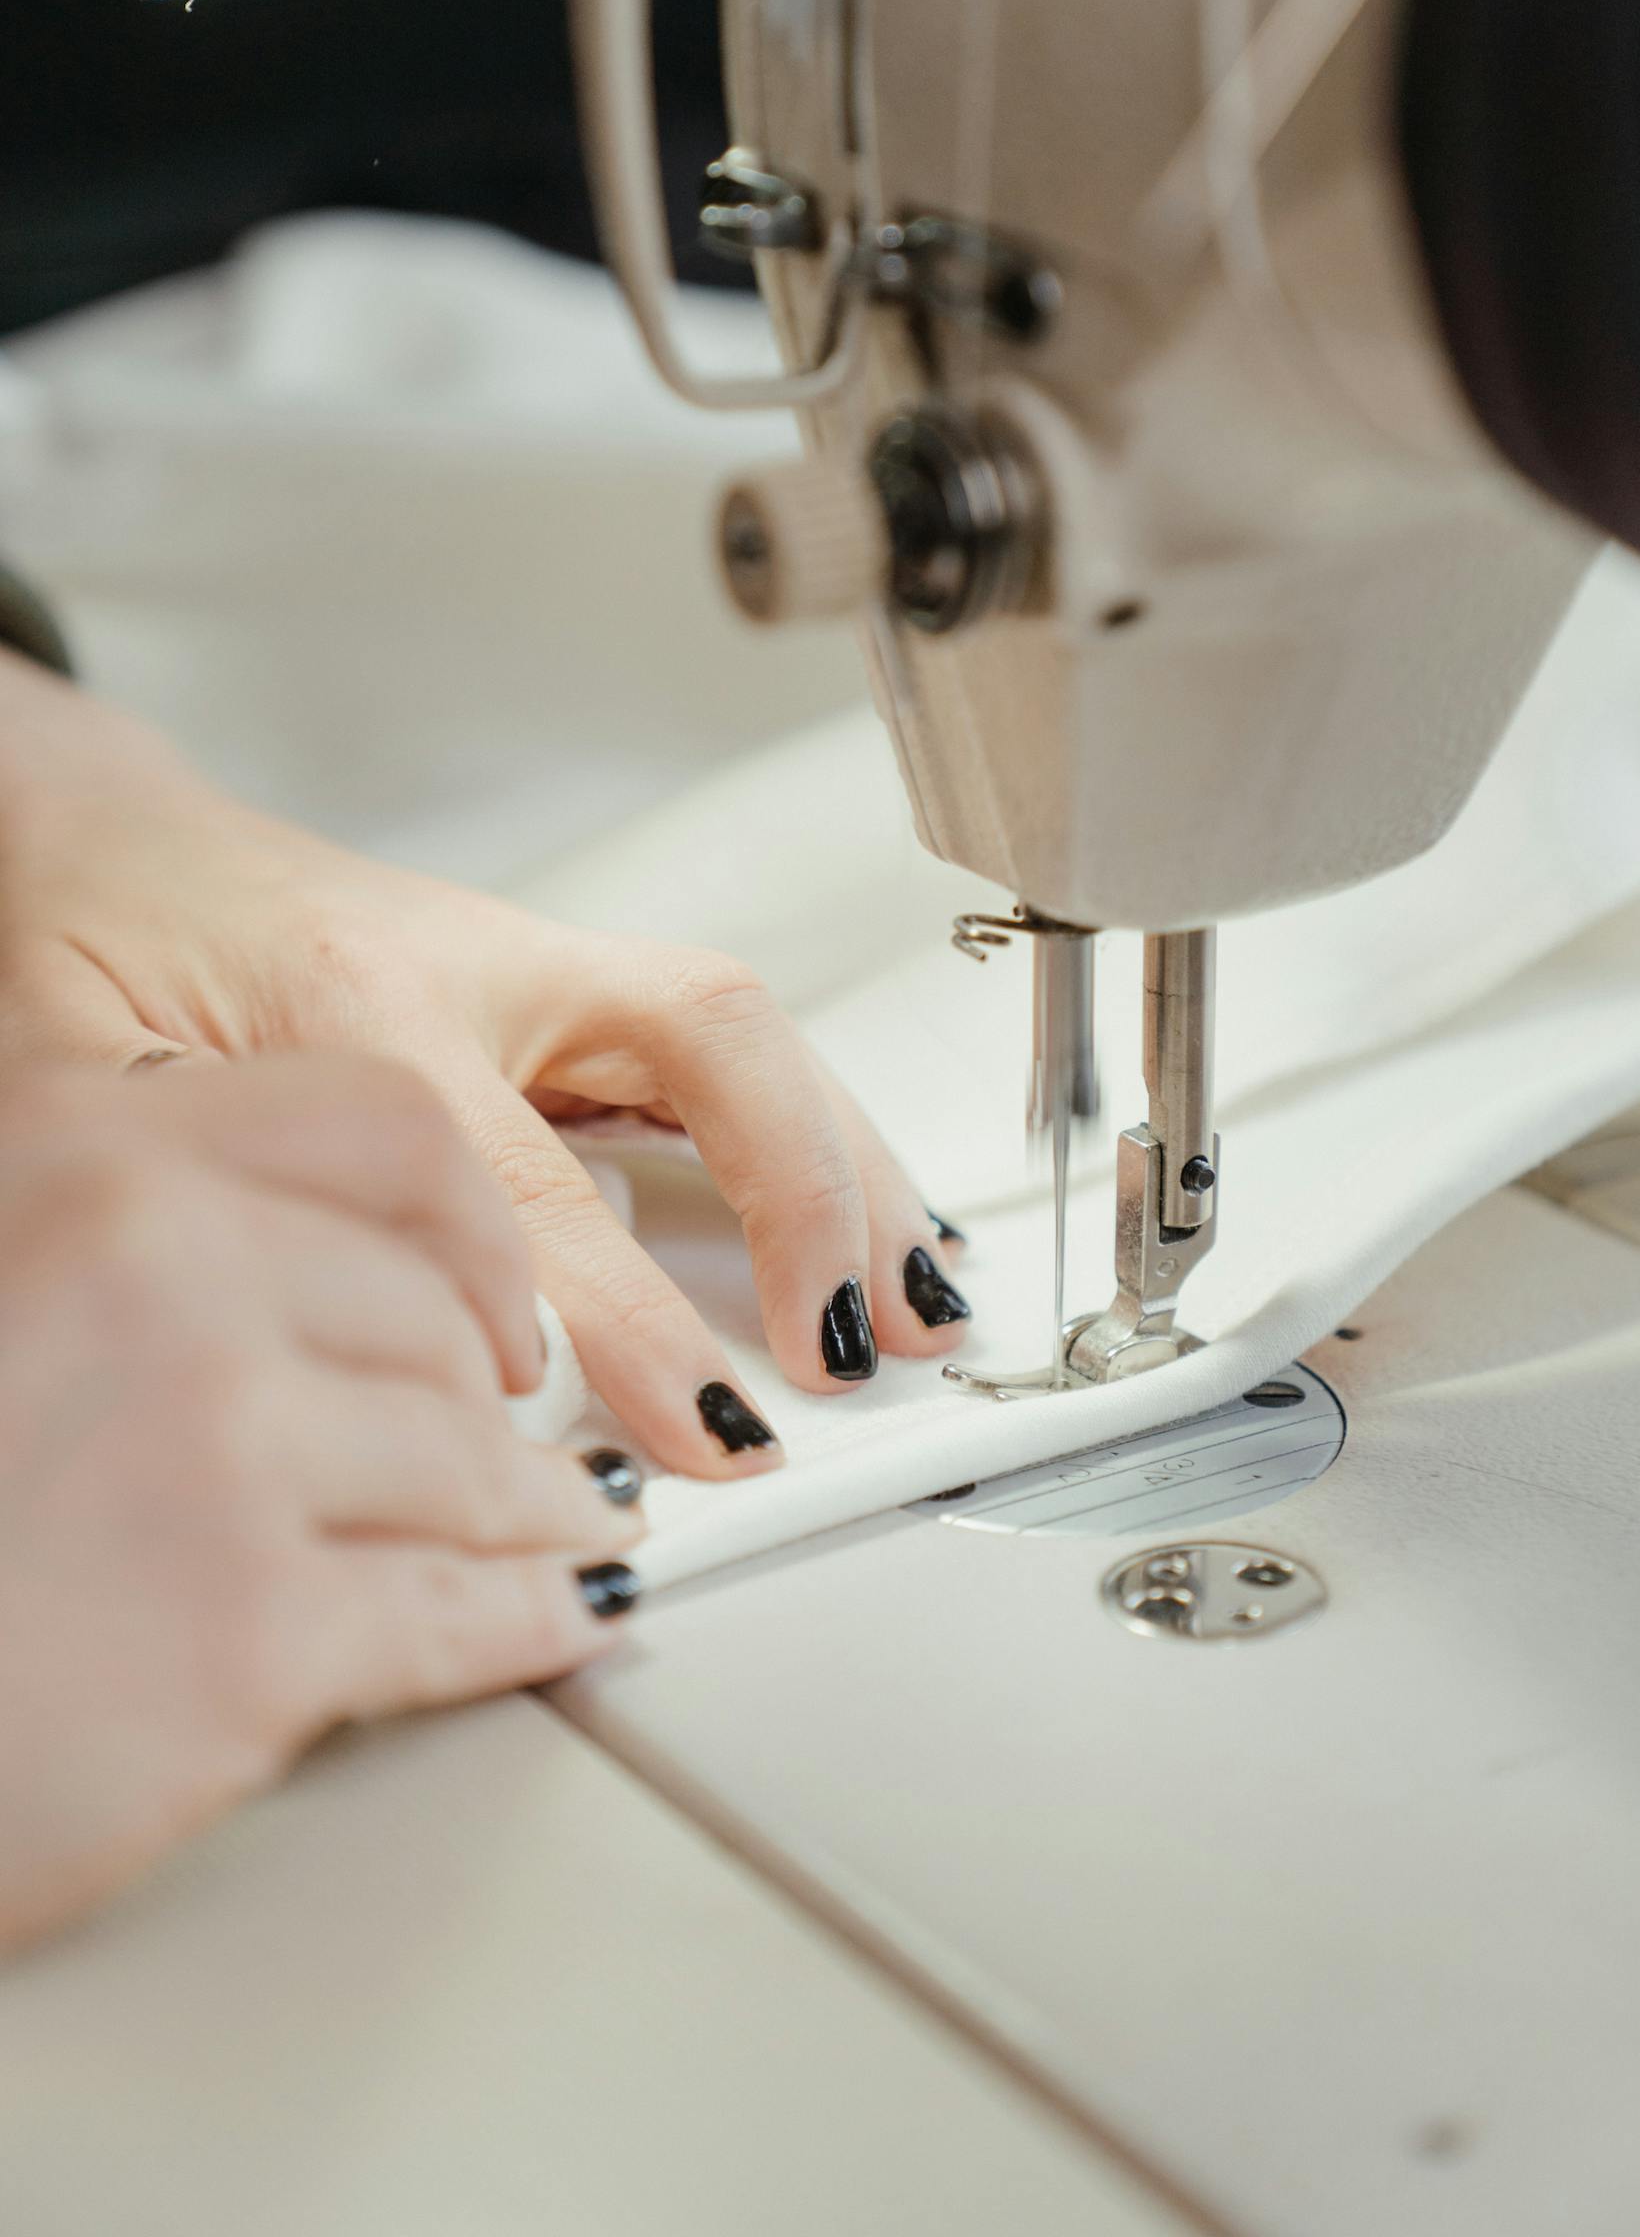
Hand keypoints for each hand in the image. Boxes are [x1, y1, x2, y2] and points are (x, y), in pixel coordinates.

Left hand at [0, 655, 970, 1475]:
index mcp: (357, 1000)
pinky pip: (726, 1045)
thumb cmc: (84, 954)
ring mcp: (530, 965)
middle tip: (859, 1344)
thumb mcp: (84, 1098)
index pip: (536, 1182)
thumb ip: (200, 1224)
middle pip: (703, 1045)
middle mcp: (475, 966)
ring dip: (849, 1162)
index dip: (635, 1319)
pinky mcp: (560, 984)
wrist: (97, 838)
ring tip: (923, 1295)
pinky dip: (816, 1135)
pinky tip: (868, 1218)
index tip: (706, 1432)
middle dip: (809, 1195)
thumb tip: (328, 1380)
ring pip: (744, 1032)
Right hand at [0, 1053, 644, 1953]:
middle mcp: (164, 1271)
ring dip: (533, 1508)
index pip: (380, 1127)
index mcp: (88, 1154)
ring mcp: (220, 1449)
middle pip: (431, 1320)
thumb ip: (111, 1239)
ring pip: (466, 1465)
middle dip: (491, 1398)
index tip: (501, 1282)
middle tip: (524, 1436)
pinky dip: (523, 1620)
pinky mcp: (249, 1636)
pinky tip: (551, 1614)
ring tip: (563, 1522)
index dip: (469, 1221)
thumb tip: (289, 1266)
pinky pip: (453, 1614)